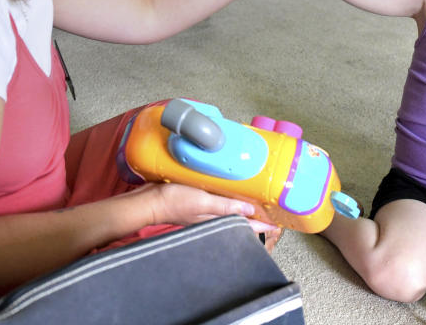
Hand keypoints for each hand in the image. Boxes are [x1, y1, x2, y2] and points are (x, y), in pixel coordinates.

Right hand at [139, 183, 273, 232]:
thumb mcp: (203, 201)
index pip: (243, 225)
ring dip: (240, 212)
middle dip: (252, 222)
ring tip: (253, 210)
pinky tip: (226, 199)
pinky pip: (215, 207)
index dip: (259, 226)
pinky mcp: (195, 206)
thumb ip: (226, 206)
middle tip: (268, 219)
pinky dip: (225, 205)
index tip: (274, 226)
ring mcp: (202, 214)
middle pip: (237, 222)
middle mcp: (211, 219)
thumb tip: (249, 210)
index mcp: (215, 220)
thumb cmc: (174, 201)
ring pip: (227, 216)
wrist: (150, 201)